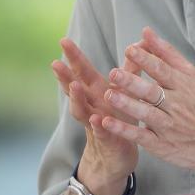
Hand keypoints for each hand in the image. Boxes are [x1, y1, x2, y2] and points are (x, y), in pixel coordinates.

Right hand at [50, 37, 137, 194]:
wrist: (117, 155)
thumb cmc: (121, 118)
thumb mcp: (125, 92)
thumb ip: (130, 68)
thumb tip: (139, 42)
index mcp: (96, 92)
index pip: (82, 71)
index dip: (73, 57)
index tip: (63, 40)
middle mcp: (91, 105)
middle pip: (75, 88)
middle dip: (65, 75)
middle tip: (56, 62)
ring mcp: (95, 122)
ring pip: (82, 110)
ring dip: (77, 98)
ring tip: (74, 86)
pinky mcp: (106, 139)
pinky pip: (100, 131)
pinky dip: (97, 125)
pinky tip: (96, 119)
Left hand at [97, 27, 194, 175]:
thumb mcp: (193, 77)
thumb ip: (167, 54)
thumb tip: (146, 33)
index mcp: (184, 86)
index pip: (162, 70)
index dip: (145, 60)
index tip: (129, 50)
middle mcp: (177, 105)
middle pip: (152, 91)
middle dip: (132, 82)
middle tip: (114, 73)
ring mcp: (169, 126)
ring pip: (146, 113)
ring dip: (127, 105)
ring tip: (110, 95)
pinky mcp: (162, 145)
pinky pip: (141, 136)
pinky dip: (125, 130)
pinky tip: (109, 123)